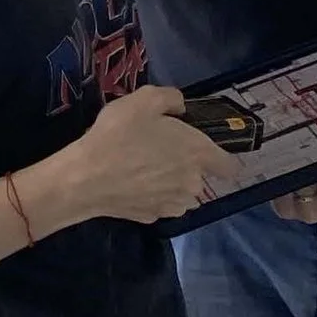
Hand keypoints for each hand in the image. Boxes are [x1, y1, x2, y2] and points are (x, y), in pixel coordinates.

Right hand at [35, 85, 242, 229]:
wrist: (86, 178)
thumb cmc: (118, 135)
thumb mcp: (143, 99)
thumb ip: (170, 98)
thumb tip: (181, 108)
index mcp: (197, 153)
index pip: (230, 165)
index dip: (223, 157)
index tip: (206, 149)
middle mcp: (193, 183)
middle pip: (199, 176)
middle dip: (183, 164)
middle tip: (156, 149)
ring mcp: (173, 205)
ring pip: (181, 192)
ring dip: (170, 183)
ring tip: (141, 168)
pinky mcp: (153, 218)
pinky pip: (160, 203)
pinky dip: (151, 196)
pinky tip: (130, 184)